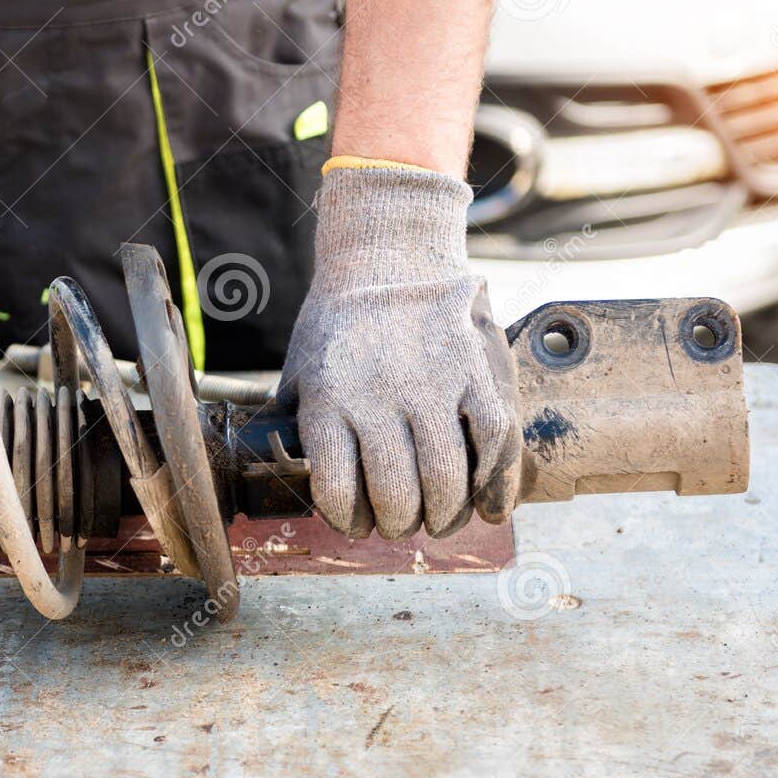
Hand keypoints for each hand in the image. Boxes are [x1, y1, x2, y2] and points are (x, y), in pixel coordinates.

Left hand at [278, 166, 520, 538]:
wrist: (388, 253)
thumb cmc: (339, 322)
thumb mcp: (299, 368)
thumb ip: (298, 421)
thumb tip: (283, 474)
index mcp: (327, 398)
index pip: (338, 487)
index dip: (348, 519)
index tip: (357, 523)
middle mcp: (378, 394)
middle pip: (396, 492)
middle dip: (398, 523)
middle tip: (400, 523)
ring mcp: (431, 382)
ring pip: (446, 477)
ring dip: (444, 514)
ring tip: (439, 519)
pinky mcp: (475, 370)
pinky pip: (493, 440)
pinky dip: (494, 484)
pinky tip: (488, 506)